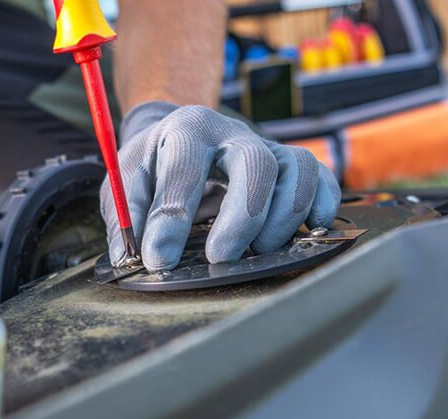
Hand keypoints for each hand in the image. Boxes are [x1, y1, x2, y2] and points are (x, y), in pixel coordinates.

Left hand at [101, 102, 341, 270]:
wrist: (182, 135)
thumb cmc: (153, 165)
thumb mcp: (125, 182)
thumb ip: (126, 217)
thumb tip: (134, 258)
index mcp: (186, 129)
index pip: (184, 169)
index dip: (171, 218)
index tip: (159, 261)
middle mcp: (232, 133)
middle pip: (255, 164)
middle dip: (241, 219)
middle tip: (220, 259)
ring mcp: (268, 146)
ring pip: (296, 172)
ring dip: (283, 220)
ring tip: (258, 250)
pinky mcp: (292, 164)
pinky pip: (322, 179)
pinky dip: (321, 208)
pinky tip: (306, 234)